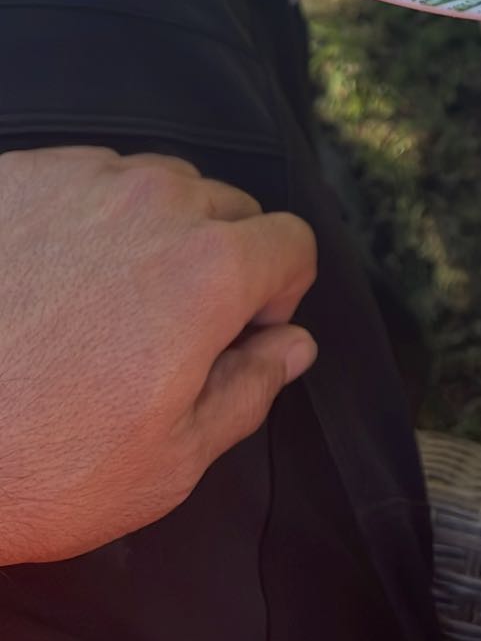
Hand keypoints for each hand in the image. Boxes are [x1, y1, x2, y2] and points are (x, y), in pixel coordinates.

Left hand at [0, 145, 316, 563]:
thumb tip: (292, 346)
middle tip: (164, 332)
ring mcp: (79, 179)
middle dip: (220, 260)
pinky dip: (81, 220)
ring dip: (150, 232)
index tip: (240, 335)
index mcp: (209, 270)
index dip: (279, 293)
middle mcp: (153, 201)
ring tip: (97, 305)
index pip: (291, 241)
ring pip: (155, 185)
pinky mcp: (18, 175)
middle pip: (228, 207)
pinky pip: (82, 179)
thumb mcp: (165, 466)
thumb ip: (247, 392)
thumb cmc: (31, 463)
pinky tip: (40, 283)